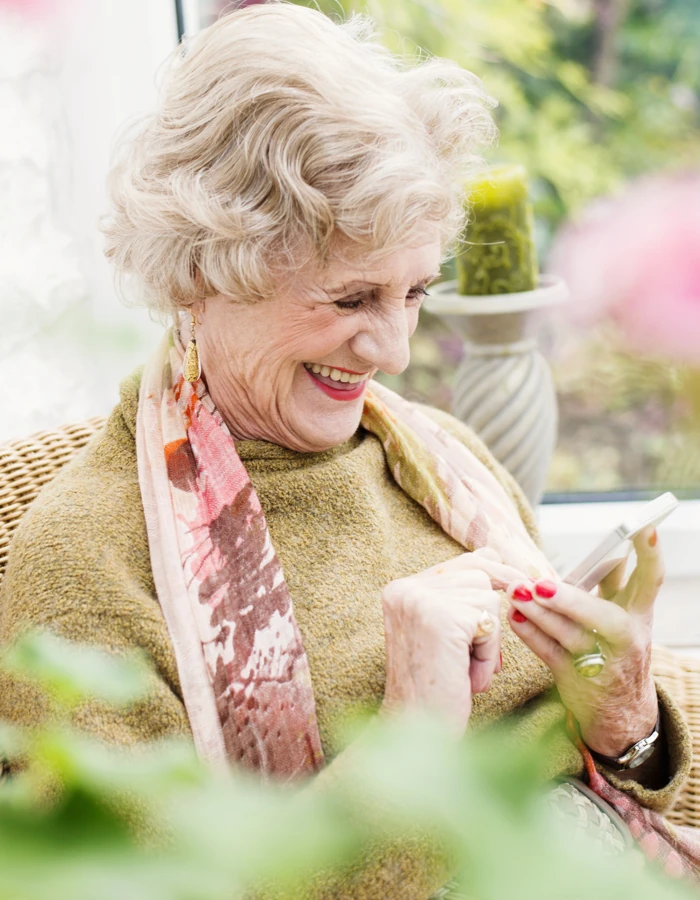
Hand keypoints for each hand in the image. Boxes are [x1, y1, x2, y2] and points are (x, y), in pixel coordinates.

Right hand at [381, 548, 525, 735]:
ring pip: (488, 598)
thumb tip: (495, 553)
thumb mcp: (444, 633)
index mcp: (400, 588)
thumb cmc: (435, 690)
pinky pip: (490, 623)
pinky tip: (465, 676)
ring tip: (461, 668)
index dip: (493, 581)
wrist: (416, 737)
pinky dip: (487, 655)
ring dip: (487, 640)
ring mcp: (419, 600)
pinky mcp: (440, 618)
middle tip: (466, 656)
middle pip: (481, 576)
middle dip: (486, 619)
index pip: (465, 561)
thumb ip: (461, 593)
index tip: (501, 606)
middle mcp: (404, 588)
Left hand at [506, 528, 661, 756]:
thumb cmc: (617, 650)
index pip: (652, 580)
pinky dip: (530, 634)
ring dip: (540, 613)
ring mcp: (601, 662)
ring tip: (517, 592)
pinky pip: (549, 653)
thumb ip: (615, 585)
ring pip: (570, 636)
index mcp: (640, 614)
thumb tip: (613, 551)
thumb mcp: (625, 616)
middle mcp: (626, 639)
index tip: (644, 528)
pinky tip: (515, 616)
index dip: (651, 554)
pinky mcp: (576, 679)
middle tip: (540, 584)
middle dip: (571, 601)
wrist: (621, 712)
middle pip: (604, 618)